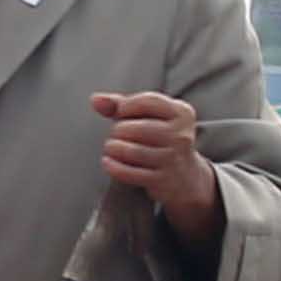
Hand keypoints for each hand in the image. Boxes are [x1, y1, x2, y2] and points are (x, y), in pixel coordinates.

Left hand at [91, 88, 219, 242]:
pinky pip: (131, 173)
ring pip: (133, 151)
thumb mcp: (149, 117)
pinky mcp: (163, 180)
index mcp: (181, 113)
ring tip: (111, 148)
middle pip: (137, 128)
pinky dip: (114, 167)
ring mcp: (173, 159)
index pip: (147, 101)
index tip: (120, 114)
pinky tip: (108, 163)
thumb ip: (120, 105)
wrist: (185, 178)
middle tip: (116, 136)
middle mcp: (181, 135)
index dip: (126, 106)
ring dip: (114, 149)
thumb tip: (95, 100)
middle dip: (118, 131)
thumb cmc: (159, 139)